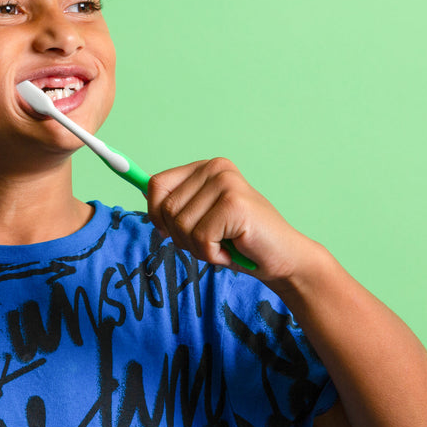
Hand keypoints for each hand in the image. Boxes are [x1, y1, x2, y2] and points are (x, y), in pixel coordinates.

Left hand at [145, 158, 325, 283]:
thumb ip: (176, 205)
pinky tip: (233, 250)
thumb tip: (142, 192)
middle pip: (166, 208)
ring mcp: (226, 184)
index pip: (155, 185)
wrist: (284, 258)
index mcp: (205, 168)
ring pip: (180, 226)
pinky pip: (199, 238)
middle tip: (210, 243)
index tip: (170, 231)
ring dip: (198, 248)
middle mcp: (216, 169)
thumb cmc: (240, 242)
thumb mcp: (202, 218)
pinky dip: (212, 255)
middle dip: (181, 237)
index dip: (156, 214)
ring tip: (224, 246)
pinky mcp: (233, 204)